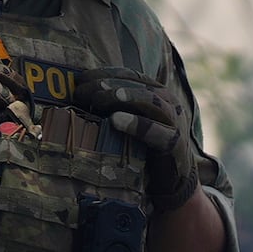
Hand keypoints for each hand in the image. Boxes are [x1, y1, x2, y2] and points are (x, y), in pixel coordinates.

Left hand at [80, 70, 202, 208]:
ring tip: (100, 98)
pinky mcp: (175, 145)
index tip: (78, 80)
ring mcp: (175, 122)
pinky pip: (158, 132)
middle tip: (83, 91)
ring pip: (152, 102)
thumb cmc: (146, 147)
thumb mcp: (131, 122)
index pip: (130, 75)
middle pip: (139, 85)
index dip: (103, 74)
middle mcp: (168, 103)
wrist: (174, 177)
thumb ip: (113, 108)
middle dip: (108, 85)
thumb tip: (76, 96)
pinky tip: (116, 120)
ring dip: (125, 97)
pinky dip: (137, 125)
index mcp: (157, 93)